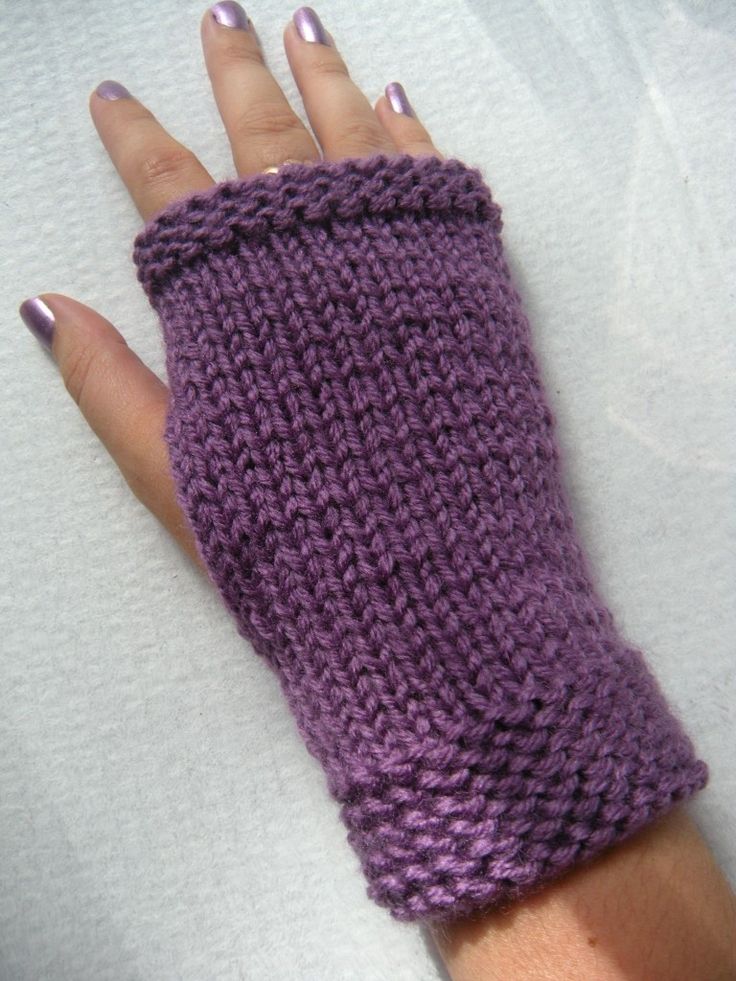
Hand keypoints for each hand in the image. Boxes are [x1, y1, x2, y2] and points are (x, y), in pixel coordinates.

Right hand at [20, 3, 439, 567]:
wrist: (427, 582)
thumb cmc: (295, 539)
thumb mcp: (174, 474)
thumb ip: (107, 383)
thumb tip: (38, 307)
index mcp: (233, 297)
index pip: (168, 192)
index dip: (134, 141)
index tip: (113, 97)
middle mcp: (314, 257)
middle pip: (265, 138)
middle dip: (236, 71)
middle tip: (221, 15)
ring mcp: (398, 260)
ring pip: (354, 139)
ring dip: (325, 76)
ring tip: (304, 22)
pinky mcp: (466, 280)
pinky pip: (436, 180)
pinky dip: (412, 133)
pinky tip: (395, 101)